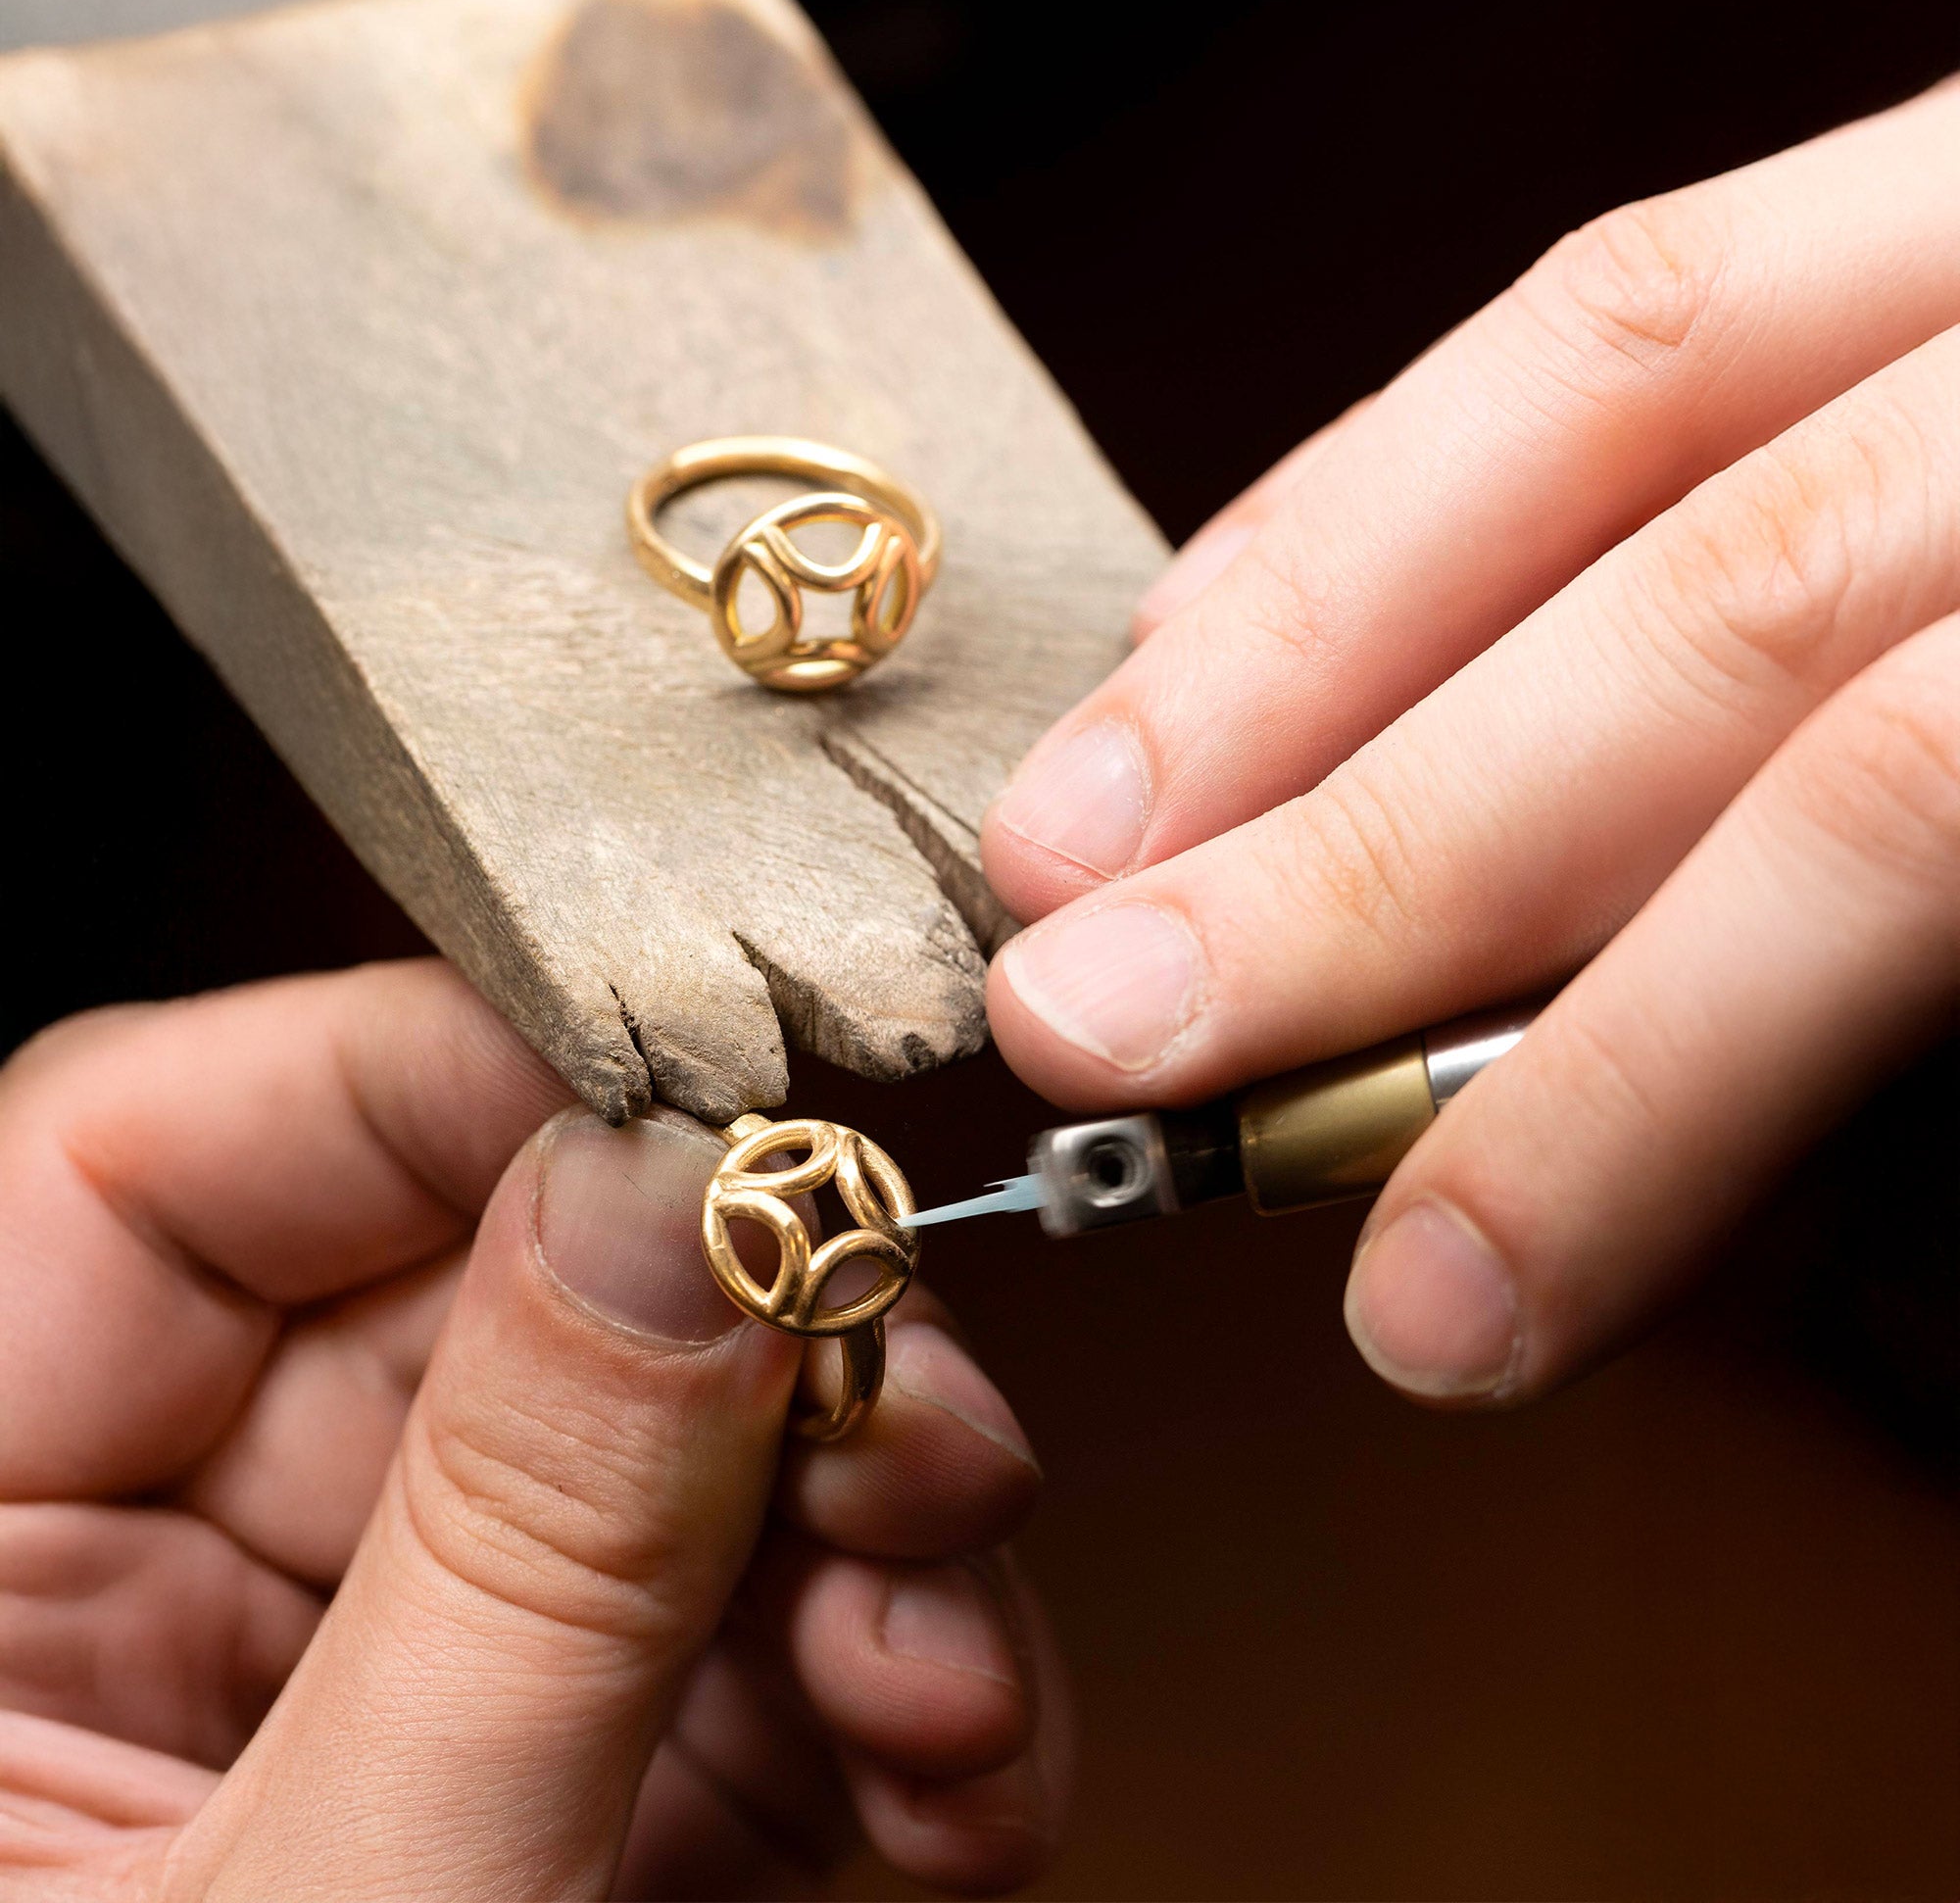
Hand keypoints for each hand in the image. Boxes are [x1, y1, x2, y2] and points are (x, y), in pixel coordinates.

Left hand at [0, 961, 1065, 1897]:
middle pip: (479, 1311)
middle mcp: (133, 1592)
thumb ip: (520, 1553)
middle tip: (897, 1396)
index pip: (156, 1163)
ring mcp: (340, 1688)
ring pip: (645, 1476)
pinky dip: (868, 1705)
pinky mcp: (519, 1796)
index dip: (449, 1072)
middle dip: (745, 1356)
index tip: (716, 1088)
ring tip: (946, 1659)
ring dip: (860, 1550)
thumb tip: (680, 1190)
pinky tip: (951, 1764)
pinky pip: (707, 1662)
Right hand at [983, 75, 1959, 1406]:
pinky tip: (1241, 620)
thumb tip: (1616, 1199)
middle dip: (1361, 844)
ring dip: (1304, 627)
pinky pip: (1641, 301)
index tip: (1431, 1289)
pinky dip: (1397, 479)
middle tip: (1100, 1027)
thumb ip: (1928, 1043)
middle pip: (1720, 577)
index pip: (1915, 798)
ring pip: (1623, 361)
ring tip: (1091, 819)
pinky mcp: (1951, 197)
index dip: (1633, 1065)